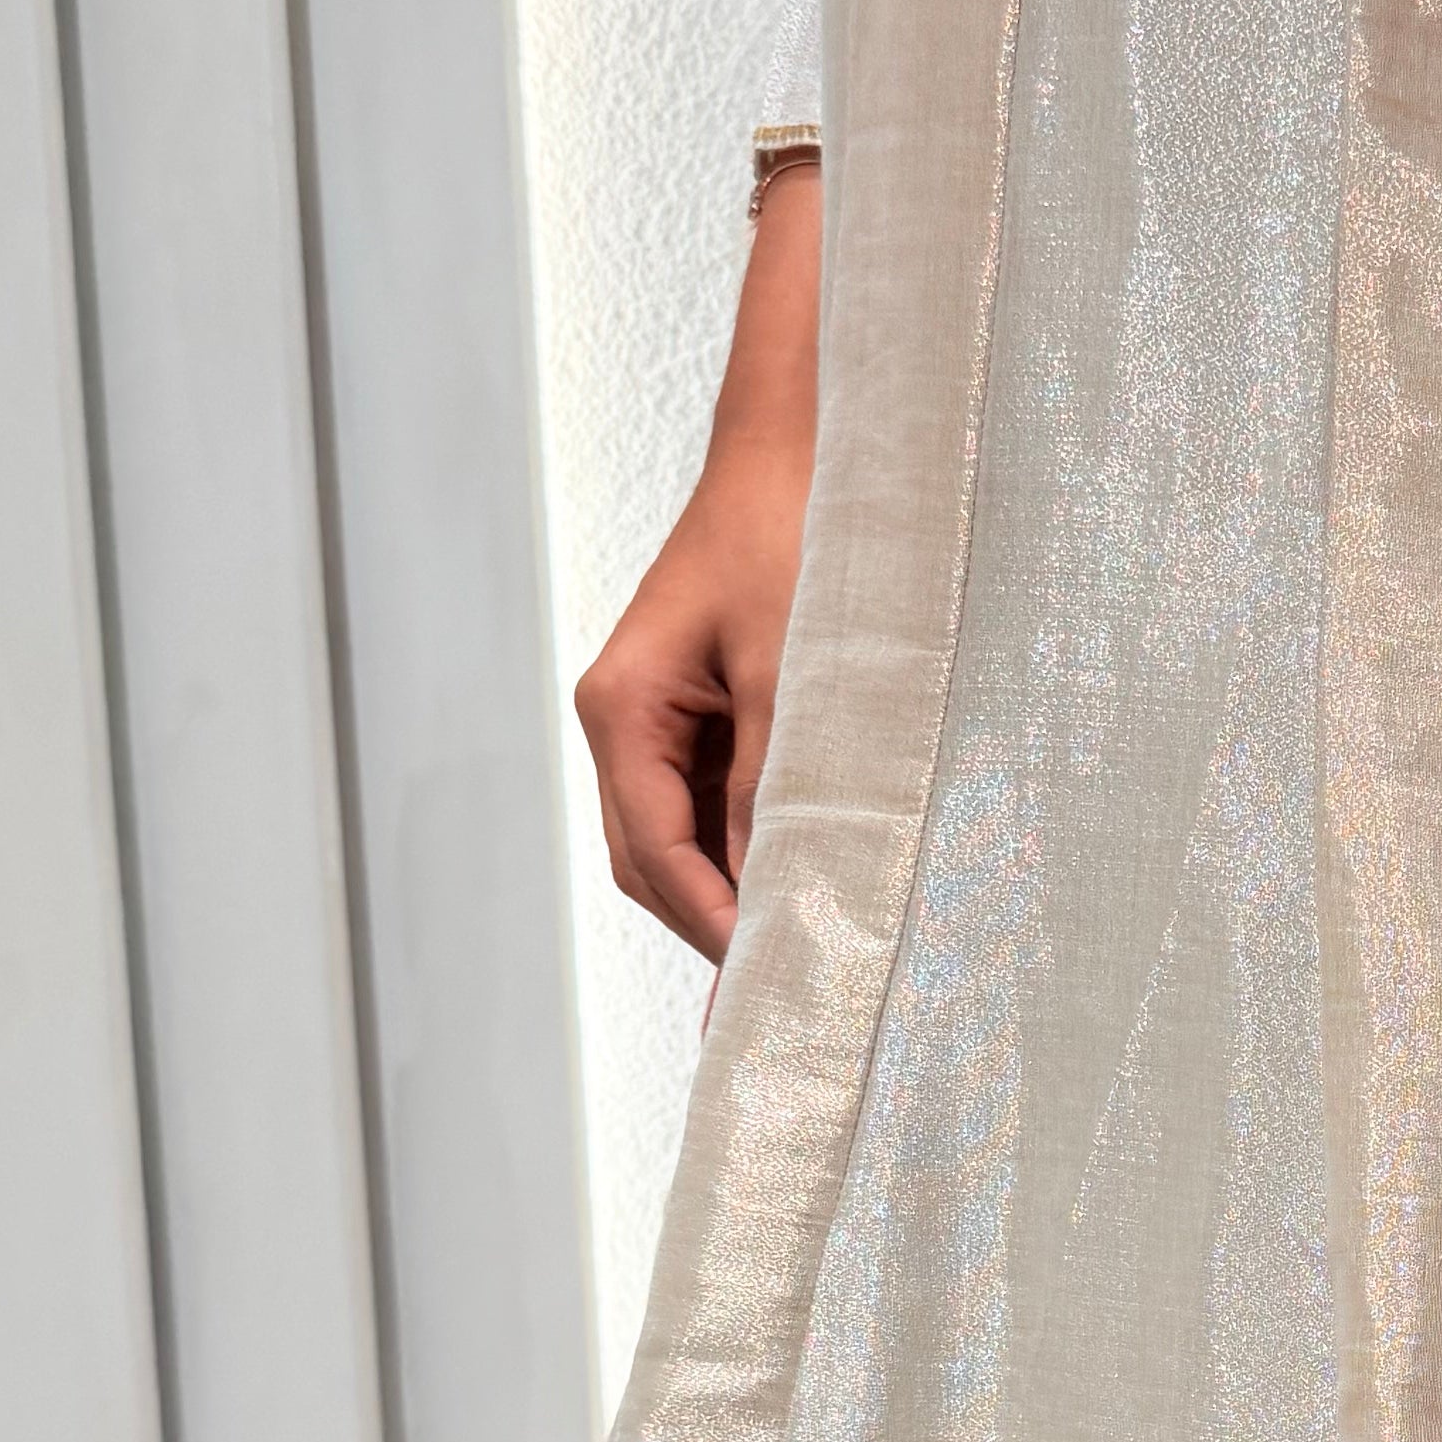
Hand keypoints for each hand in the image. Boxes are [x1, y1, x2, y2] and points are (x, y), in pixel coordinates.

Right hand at [577, 155, 819, 962]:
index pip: (654, 854)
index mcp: (623, 708)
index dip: (712, 927)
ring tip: (813, 954)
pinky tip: (818, 879)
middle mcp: (627, 719)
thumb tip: (779, 888)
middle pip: (657, 862)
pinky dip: (761, 844)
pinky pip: (722, 801)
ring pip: (689, 839)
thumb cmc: (794, 537)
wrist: (810, 445)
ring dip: (742, 890)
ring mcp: (664, 717)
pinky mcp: (709, 708)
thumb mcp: (793, 670)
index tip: (769, 987)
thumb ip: (776, 781)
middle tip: (792, 997)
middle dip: (718, 926)